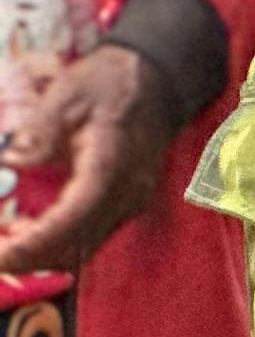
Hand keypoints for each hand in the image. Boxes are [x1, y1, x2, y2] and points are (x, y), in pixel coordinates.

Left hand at [0, 42, 179, 276]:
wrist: (157, 79)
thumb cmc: (110, 83)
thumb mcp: (68, 92)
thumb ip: (40, 128)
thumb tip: (13, 160)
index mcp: (112, 160)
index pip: (77, 213)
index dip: (38, 241)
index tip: (2, 256)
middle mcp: (128, 189)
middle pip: (78, 243)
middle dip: (31, 257)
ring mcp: (131, 200)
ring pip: (83, 248)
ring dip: (42, 255)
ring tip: (6, 241)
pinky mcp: (127, 205)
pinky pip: (90, 238)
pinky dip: (57, 245)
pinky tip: (30, 231)